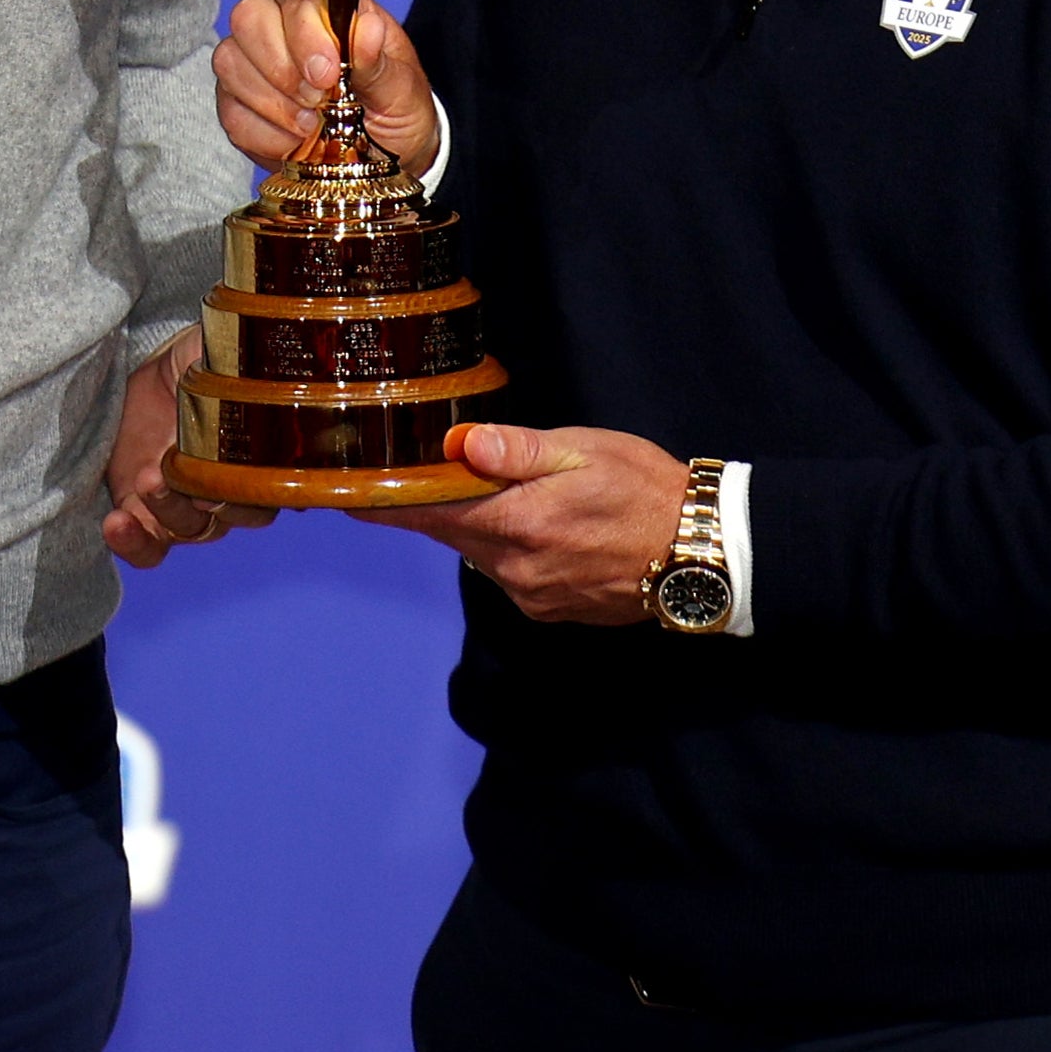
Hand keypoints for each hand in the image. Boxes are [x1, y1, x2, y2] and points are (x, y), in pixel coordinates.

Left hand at [100, 328, 269, 567]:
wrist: (139, 371)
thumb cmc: (192, 361)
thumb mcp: (220, 351)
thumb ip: (243, 360)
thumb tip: (266, 359)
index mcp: (258, 457)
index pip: (272, 489)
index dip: (257, 487)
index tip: (234, 469)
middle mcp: (228, 490)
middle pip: (232, 515)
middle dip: (210, 499)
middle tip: (186, 474)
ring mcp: (186, 507)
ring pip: (190, 530)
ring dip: (168, 511)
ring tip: (148, 479)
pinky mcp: (145, 516)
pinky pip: (148, 550)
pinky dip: (133, 545)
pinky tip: (116, 524)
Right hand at [215, 0, 441, 173]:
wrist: (390, 155)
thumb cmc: (398, 108)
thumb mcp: (402, 88)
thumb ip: (380, 62)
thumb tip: (368, 29)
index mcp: (329, 11)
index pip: (295, 3)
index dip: (305, 38)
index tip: (328, 76)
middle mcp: (284, 27)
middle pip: (248, 18)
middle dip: (279, 67)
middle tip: (316, 102)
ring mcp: (256, 65)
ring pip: (230, 63)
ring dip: (272, 104)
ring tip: (311, 127)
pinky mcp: (240, 105)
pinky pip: (230, 113)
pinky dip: (264, 136)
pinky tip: (296, 144)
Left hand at [355, 424, 690, 626]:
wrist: (703, 552)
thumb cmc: (647, 489)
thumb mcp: (584, 450)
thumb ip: (517, 450)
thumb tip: (459, 443)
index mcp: (516, 523)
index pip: (427, 514)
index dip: (384, 503)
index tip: (346, 495)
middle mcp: (515, 569)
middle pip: (451, 533)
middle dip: (436, 505)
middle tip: (422, 473)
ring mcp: (532, 595)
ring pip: (482, 553)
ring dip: (481, 524)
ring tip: (505, 492)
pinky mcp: (552, 608)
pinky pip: (513, 573)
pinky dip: (514, 547)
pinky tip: (545, 525)